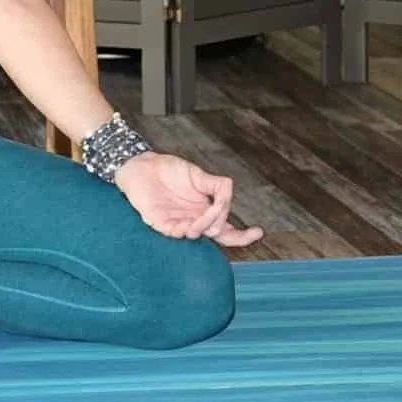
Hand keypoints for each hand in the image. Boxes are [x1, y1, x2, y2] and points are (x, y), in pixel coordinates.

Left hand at [113, 152, 263, 247]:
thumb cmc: (168, 170)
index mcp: (205, 210)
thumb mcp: (197, 174)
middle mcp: (194, 220)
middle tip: (217, 208)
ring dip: (203, 226)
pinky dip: (185, 230)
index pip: (227, 229)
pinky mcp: (160, 223)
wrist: (141, 165)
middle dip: (219, 223)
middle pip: (216, 234)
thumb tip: (229, 193)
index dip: (243, 235)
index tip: (259, 232)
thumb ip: (216, 185)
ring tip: (202, 217)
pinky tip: (189, 224)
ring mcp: (178, 223)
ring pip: (197, 234)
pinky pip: (175, 233)